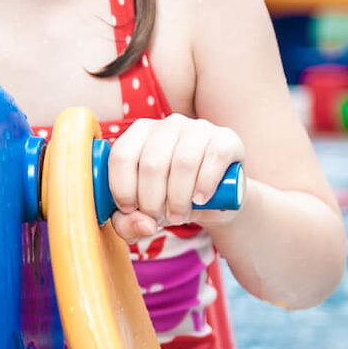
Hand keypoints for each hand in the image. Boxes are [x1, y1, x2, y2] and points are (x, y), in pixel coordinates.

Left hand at [107, 114, 244, 241]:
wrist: (214, 199)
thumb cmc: (168, 200)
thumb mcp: (142, 215)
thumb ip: (127, 224)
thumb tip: (145, 224)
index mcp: (138, 133)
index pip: (121, 156)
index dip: (122, 189)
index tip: (130, 210)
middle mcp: (168, 124)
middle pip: (151, 164)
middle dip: (152, 201)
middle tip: (158, 218)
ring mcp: (198, 129)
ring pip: (182, 162)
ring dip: (178, 198)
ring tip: (178, 215)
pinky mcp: (226, 139)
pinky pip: (214, 158)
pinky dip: (205, 184)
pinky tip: (200, 199)